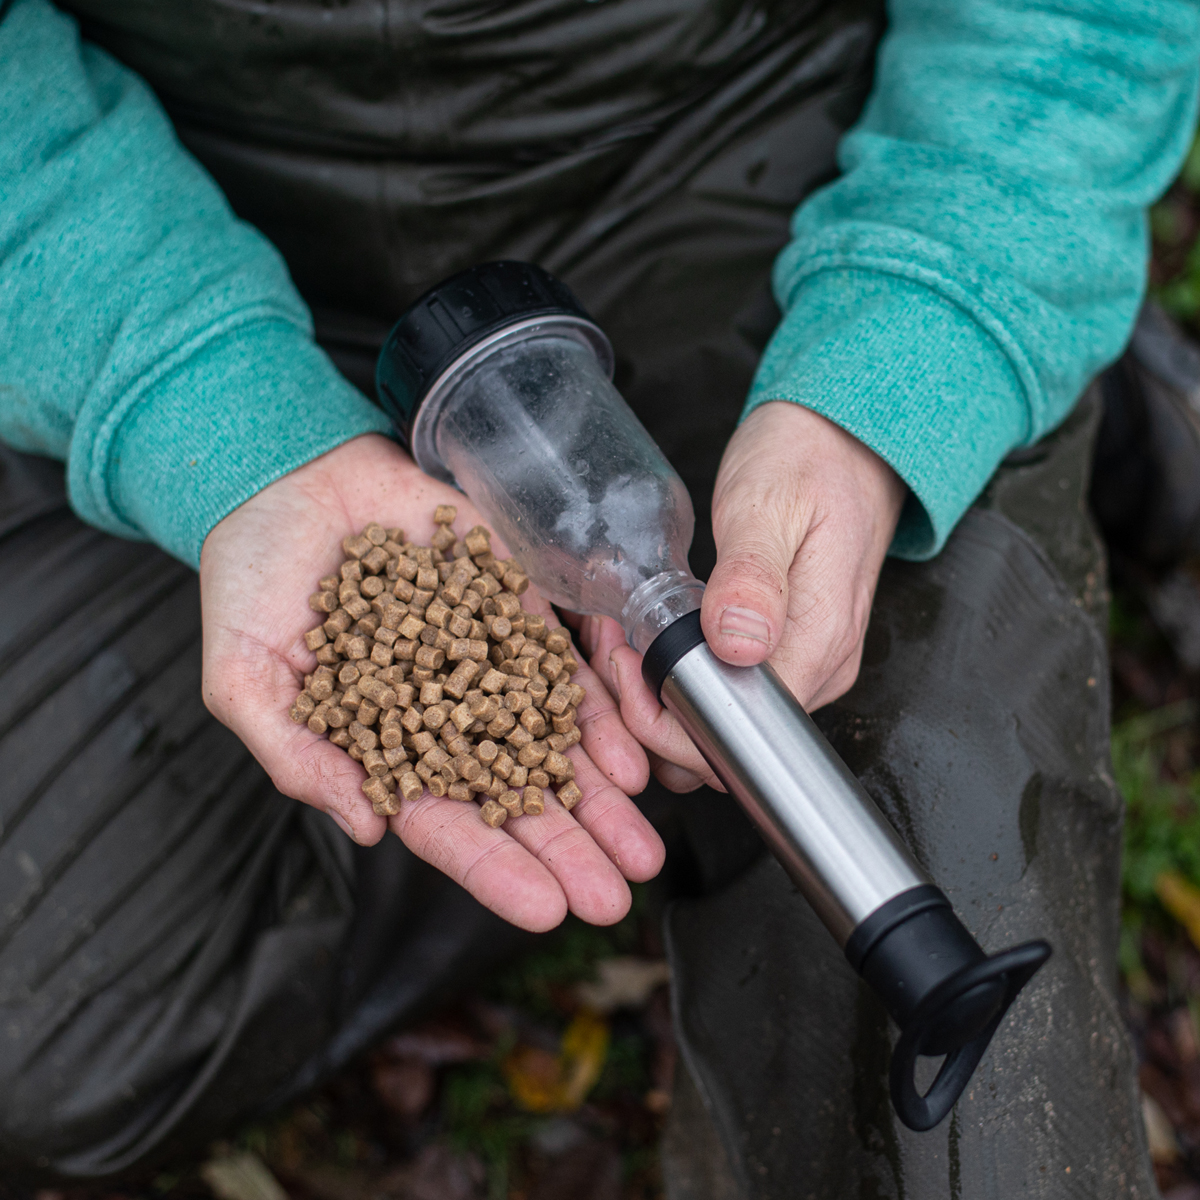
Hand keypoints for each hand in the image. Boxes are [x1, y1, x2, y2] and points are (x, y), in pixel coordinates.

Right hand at [199, 434, 658, 930]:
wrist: (288, 482)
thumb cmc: (250, 581)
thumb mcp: (245, 678)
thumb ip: (300, 756)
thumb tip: (370, 826)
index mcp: (385, 747)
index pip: (446, 823)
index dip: (493, 869)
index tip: (545, 907)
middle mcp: (446, 714)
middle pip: (515, 794)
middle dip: (567, 847)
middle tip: (613, 898)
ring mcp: (486, 661)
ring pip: (553, 740)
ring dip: (600, 795)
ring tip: (640, 845)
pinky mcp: (514, 606)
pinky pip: (564, 664)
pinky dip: (597, 709)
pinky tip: (630, 754)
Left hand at [582, 402, 905, 791]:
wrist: (845, 439)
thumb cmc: (806, 461)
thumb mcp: (768, 504)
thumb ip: (753, 577)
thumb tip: (738, 646)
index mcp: (821, 639)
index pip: (743, 728)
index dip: (673, 718)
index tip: (626, 667)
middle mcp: (823, 667)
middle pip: (732, 738)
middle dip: (657, 714)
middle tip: (612, 651)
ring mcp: (810, 662)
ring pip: (728, 722)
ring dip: (664, 702)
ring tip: (623, 646)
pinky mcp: (790, 649)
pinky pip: (733, 692)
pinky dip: (684, 682)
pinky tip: (652, 646)